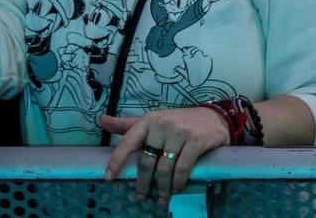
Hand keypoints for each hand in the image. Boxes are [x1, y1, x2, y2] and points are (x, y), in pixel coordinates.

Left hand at [101, 105, 229, 199]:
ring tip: (161, 198)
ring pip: (164, 168)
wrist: (214, 117)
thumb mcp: (153, 121)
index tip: (109, 178)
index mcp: (148, 120)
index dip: (116, 161)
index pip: (127, 142)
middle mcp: (162, 124)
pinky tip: (177, 188)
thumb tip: (101, 120)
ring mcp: (180, 132)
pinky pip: (182, 167)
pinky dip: (178, 182)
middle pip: (146, 161)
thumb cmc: (179, 122)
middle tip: (142, 196)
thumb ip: (128, 124)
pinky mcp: (196, 140)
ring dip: (162, 188)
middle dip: (143, 183)